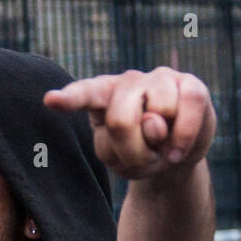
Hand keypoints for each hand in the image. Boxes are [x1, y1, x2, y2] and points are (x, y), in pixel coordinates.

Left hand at [43, 66, 215, 180]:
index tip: (50, 100)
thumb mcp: (121, 160)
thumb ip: (122, 146)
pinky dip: (184, 138)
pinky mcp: (190, 85)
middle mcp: (128, 83)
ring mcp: (160, 79)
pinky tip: (178, 149)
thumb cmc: (139, 154)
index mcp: (101, 97)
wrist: (176, 154)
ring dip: (161, 145)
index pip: (85, 94)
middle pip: (120, 120)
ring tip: (161, 144)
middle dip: (131, 151)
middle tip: (140, 160)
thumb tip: (153, 120)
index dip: (70, 98)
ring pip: (158, 115)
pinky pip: (188, 111)